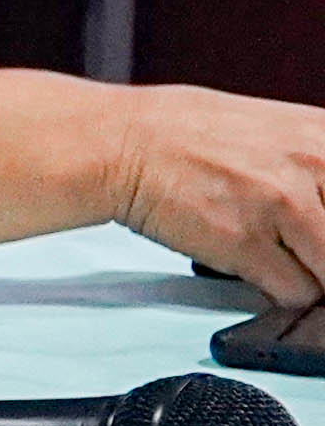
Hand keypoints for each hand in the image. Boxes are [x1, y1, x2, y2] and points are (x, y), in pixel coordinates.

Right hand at [111, 84, 324, 305]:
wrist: (121, 144)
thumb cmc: (188, 136)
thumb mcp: (278, 130)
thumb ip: (316, 163)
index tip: (321, 238)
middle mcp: (314, 164)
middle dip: (324, 254)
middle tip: (304, 252)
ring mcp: (283, 205)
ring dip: (313, 278)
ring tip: (284, 264)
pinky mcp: (246, 243)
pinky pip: (295, 294)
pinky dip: (281, 294)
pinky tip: (259, 271)